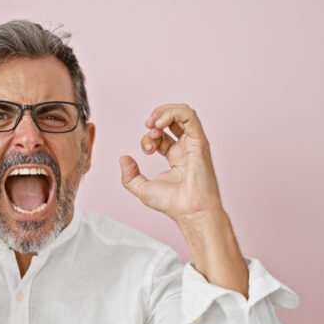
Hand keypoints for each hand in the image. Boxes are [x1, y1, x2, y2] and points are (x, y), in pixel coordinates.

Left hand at [119, 103, 224, 223]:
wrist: (190, 212)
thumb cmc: (173, 204)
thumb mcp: (142, 189)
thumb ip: (130, 175)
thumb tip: (124, 159)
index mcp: (176, 157)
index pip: (162, 136)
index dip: (149, 137)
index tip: (145, 150)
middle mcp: (186, 148)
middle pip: (173, 121)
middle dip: (157, 118)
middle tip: (147, 127)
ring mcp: (194, 144)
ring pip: (183, 113)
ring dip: (164, 112)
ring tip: (153, 123)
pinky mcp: (199, 142)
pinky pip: (190, 116)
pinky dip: (173, 113)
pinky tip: (160, 123)